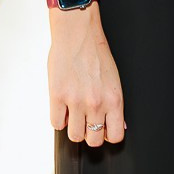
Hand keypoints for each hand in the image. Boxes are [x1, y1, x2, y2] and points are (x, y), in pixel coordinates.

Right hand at [48, 11, 126, 145]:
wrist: (77, 33)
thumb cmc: (95, 53)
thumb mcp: (113, 80)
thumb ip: (113, 104)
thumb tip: (117, 125)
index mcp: (114, 99)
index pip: (115, 136)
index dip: (106, 135)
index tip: (101, 129)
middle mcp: (96, 103)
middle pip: (93, 141)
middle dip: (89, 133)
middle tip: (85, 120)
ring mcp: (76, 101)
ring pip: (74, 135)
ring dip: (72, 127)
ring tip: (72, 113)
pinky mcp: (57, 95)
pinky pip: (56, 123)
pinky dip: (58, 118)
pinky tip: (61, 106)